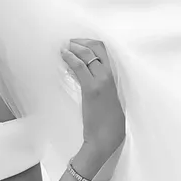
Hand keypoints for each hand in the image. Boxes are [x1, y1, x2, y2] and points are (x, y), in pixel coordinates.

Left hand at [61, 37, 124, 173]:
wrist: (106, 139)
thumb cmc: (109, 124)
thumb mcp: (111, 101)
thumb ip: (103, 88)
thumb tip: (91, 77)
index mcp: (116, 79)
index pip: (106, 53)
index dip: (93, 43)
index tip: (81, 43)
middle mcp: (110, 76)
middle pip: (98, 48)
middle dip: (83, 41)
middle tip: (71, 42)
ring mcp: (101, 81)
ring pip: (88, 55)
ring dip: (75, 47)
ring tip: (65, 47)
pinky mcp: (91, 89)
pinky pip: (80, 67)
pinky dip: (70, 58)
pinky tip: (64, 55)